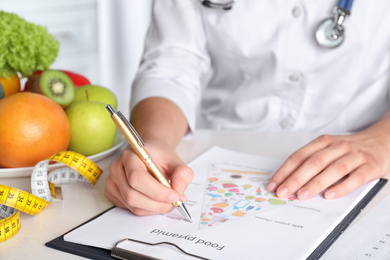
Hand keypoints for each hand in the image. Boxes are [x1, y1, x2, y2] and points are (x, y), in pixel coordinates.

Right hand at [105, 138, 193, 214]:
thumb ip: (183, 174)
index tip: (174, 196)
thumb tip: (179, 191)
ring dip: (154, 208)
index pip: (138, 179)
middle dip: (157, 204)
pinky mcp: (112, 193)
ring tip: (168, 201)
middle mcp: (117, 169)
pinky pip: (130, 208)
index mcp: (130, 155)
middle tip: (174, 202)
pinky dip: (147, 209)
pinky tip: (156, 200)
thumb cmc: (160, 156)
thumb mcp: (176, 161)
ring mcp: (112, 182)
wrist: (150, 154)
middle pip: (132, 196)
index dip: (157, 192)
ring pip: (133, 205)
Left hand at [266, 133, 389, 199]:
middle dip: (295, 178)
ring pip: (333, 169)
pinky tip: (329, 195)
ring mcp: (355, 155)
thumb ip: (313, 162)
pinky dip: (341, 187)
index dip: (285, 171)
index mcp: (324, 142)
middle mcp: (338, 146)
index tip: (273, 184)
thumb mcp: (329, 149)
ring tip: (302, 195)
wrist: (383, 140)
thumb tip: (289, 181)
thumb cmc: (350, 150)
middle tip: (283, 192)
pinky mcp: (370, 166)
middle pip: (313, 162)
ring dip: (315, 183)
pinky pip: (355, 178)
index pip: (299, 156)